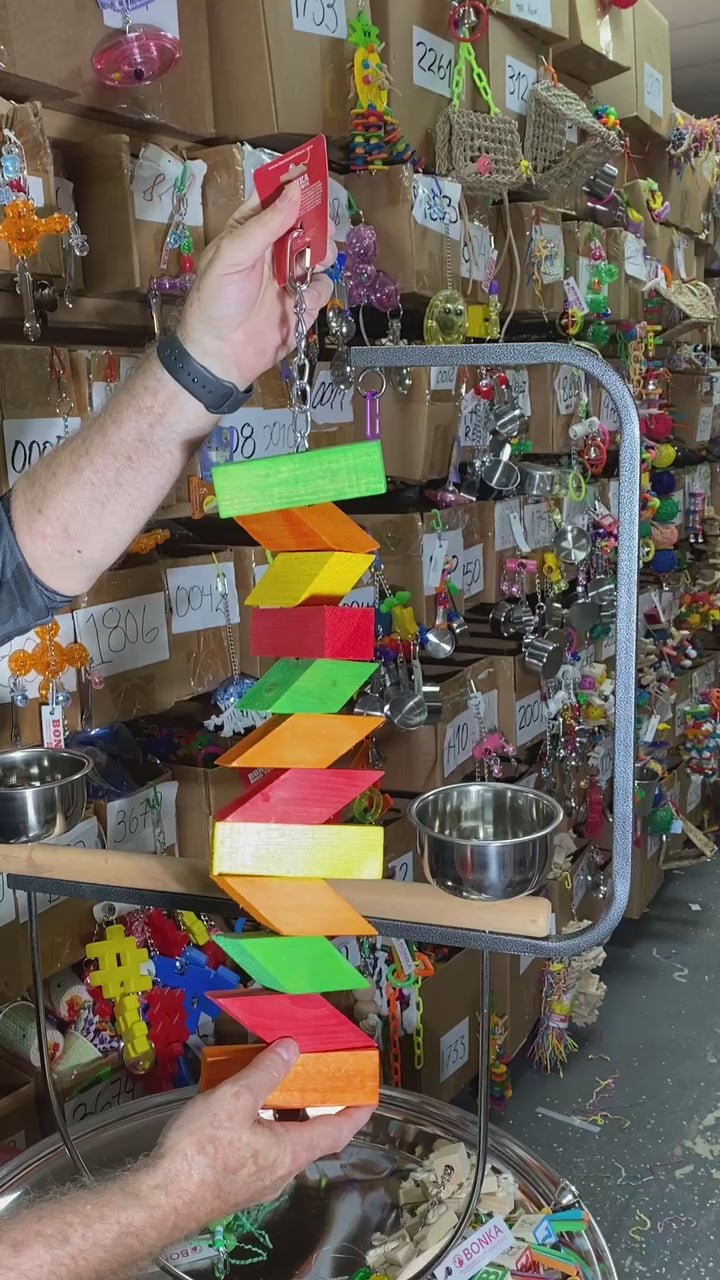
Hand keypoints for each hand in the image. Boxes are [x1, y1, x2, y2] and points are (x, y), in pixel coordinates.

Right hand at [151, 1039, 373, 1230]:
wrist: (158, 1199)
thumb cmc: (200, 1152)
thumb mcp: (235, 1099)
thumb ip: (265, 1072)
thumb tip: (291, 1049)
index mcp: (289, 1152)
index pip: (337, 1132)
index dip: (356, 1111)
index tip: (369, 1094)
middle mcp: (279, 1172)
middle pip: (310, 1136)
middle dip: (317, 1106)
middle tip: (317, 1075)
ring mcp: (256, 1181)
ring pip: (282, 1143)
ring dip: (285, 1113)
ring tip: (275, 1082)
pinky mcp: (233, 1183)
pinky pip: (259, 1150)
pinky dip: (262, 1124)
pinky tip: (239, 1108)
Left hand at [178, 183, 335, 391]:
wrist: (220, 355)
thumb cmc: (215, 301)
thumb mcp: (233, 255)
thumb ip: (266, 223)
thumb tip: (296, 190)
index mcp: (249, 231)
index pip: (274, 198)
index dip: (292, 184)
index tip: (312, 174)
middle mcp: (271, 250)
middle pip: (305, 224)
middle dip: (316, 222)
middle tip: (321, 225)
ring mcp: (289, 276)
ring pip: (320, 253)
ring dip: (323, 254)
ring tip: (316, 261)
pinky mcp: (302, 303)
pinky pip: (323, 287)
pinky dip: (318, 289)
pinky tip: (303, 296)